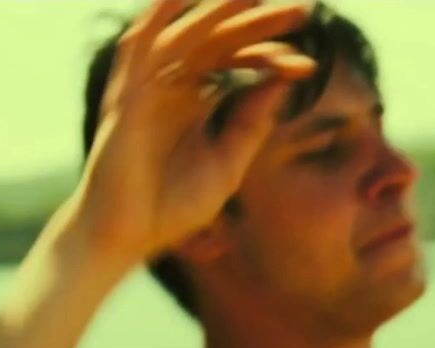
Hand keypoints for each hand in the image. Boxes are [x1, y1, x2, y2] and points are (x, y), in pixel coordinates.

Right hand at [73, 0, 315, 260]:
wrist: (127, 236)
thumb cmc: (172, 207)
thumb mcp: (227, 162)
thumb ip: (251, 123)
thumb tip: (283, 84)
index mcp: (196, 102)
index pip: (237, 64)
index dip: (272, 58)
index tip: (307, 66)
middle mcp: (172, 87)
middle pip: (218, 41)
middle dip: (258, 23)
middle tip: (301, 10)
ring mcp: (148, 88)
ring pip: (187, 35)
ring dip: (219, 11)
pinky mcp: (127, 95)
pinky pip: (140, 45)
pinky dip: (158, 17)